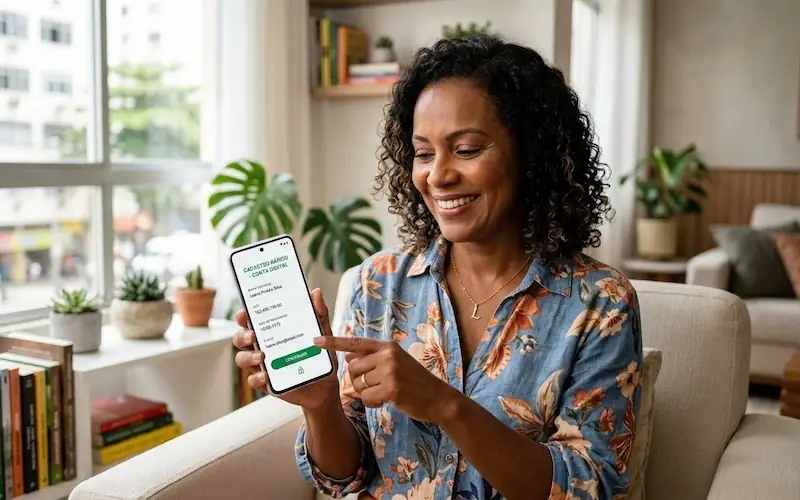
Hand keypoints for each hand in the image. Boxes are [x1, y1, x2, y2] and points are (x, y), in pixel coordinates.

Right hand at [232, 288, 339, 410]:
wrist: (327, 383)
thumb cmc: (320, 355)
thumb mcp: (322, 333)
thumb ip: (319, 314)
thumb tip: (316, 292)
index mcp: (272, 332)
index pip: (251, 322)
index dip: (243, 317)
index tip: (243, 314)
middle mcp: (262, 347)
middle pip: (240, 339)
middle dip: (242, 335)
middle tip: (252, 335)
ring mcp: (262, 366)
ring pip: (242, 359)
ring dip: (247, 356)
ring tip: (261, 356)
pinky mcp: (267, 383)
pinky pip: (253, 381)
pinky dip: (257, 378)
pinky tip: (266, 376)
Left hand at [312, 336, 458, 423]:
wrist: (438, 397)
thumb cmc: (414, 381)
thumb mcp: (396, 362)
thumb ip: (373, 358)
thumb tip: (348, 356)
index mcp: (387, 346)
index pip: (355, 343)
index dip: (333, 342)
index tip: (315, 340)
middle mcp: (387, 355)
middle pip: (352, 368)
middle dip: (358, 381)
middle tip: (376, 385)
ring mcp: (390, 371)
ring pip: (358, 384)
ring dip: (367, 393)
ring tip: (385, 392)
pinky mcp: (391, 388)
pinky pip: (367, 398)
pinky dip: (373, 403)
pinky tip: (387, 400)